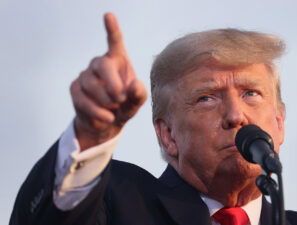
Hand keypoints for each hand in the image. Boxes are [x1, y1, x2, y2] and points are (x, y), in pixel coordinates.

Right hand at [70, 13, 146, 150]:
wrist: (108, 123)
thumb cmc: (125, 106)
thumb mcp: (136, 102)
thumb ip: (139, 94)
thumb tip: (134, 85)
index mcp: (118, 60)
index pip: (114, 42)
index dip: (112, 29)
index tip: (109, 15)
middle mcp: (100, 63)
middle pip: (102, 65)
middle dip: (113, 85)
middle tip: (121, 98)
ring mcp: (85, 75)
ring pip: (92, 85)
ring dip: (107, 101)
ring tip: (115, 107)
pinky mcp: (75, 89)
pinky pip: (84, 100)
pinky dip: (98, 112)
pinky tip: (108, 117)